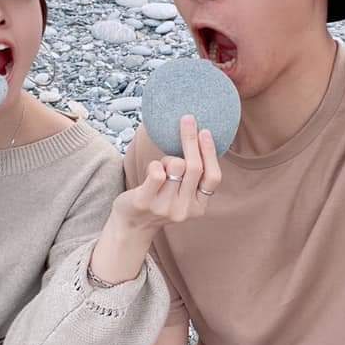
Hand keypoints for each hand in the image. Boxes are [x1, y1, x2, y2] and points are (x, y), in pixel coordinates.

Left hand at [113, 115, 221, 234]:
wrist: (132, 225)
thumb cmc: (159, 201)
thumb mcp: (182, 194)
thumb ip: (192, 177)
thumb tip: (199, 137)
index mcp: (199, 207)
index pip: (213, 177)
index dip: (210, 152)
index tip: (205, 132)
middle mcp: (185, 210)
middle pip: (194, 167)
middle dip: (191, 139)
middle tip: (187, 119)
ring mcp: (165, 207)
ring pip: (176, 165)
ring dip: (167, 159)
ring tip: (161, 167)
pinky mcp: (146, 202)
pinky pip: (157, 171)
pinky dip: (155, 164)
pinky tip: (152, 169)